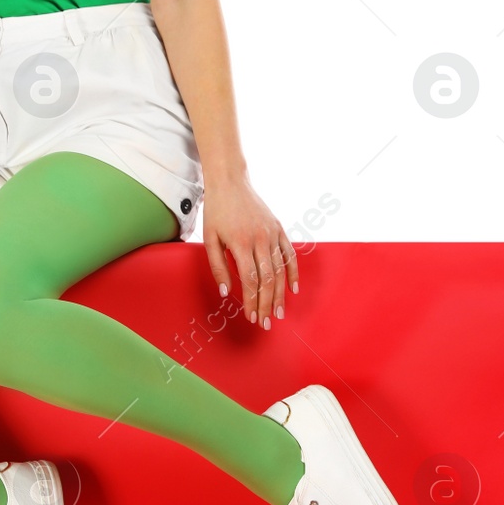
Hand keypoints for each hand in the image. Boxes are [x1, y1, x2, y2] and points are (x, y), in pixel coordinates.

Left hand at [202, 177, 299, 330]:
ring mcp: (273, 233)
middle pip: (267, 279)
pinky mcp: (279, 229)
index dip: (251, 301)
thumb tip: (226, 293)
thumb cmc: (217, 211)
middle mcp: (260, 239)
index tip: (251, 317)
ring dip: (279, 294)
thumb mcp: (210, 239)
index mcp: (241, 243)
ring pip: (280, 270)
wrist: (230, 182)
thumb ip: (218, 267)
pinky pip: (289, 254)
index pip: (250, 280)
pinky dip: (293, 272)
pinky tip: (293, 289)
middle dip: (266, 304)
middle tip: (266, 323)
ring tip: (278, 313)